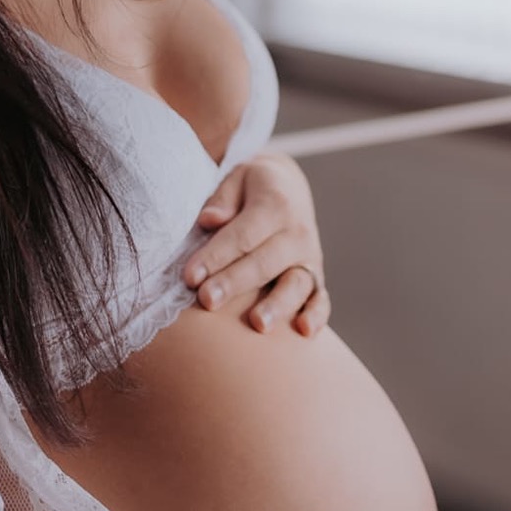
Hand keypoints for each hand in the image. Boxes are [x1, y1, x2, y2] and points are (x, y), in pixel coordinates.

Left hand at [183, 152, 329, 335]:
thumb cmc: (253, 188)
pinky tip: (304, 331)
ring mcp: (309, 258)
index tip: (189, 276)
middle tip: (207, 300)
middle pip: (264, 262)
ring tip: (258, 324)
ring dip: (278, 305)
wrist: (289, 187)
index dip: (215, 256)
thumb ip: (223, 199)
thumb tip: (209, 220)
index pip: (242, 235)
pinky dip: (317, 315)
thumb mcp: (237, 179)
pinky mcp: (317, 278)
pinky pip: (320, 298)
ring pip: (296, 284)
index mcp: (275, 205)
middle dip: (234, 282)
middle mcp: (297, 233)